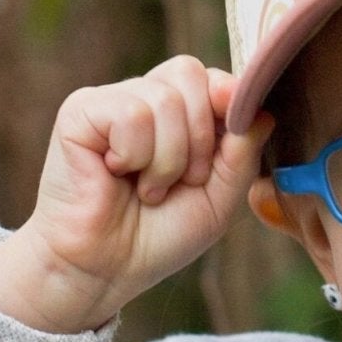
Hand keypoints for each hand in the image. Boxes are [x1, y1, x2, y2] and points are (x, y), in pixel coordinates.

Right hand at [0, 59, 272, 332]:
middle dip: (199, 137)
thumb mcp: (219, 198)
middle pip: (189, 73)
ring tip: (148, 189)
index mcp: (178, 113)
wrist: (105, 269)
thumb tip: (261, 109)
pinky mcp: (80, 112)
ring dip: (167, 159)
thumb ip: (242, 153)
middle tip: (182, 181)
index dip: (228, 102)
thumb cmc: (159, 236)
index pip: (212, 77)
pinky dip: (135, 154)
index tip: (231, 142)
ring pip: (163, 99)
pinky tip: (116, 174)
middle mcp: (144, 98)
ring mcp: (110, 102)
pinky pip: (131, 113)